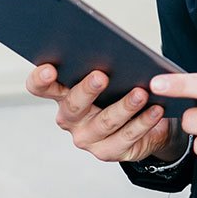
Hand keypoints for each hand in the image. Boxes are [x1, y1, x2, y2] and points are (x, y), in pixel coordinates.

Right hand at [25, 64, 183, 163]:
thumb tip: (113, 46)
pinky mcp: (108, 152)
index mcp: (63, 94)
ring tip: (140, 93)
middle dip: (87, 90)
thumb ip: (104, 61)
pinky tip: (155, 109)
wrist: (144, 119)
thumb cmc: (121, 88)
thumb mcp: (111, 73)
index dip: (41, 79)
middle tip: (101, 76)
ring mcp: (87, 138)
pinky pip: (127, 136)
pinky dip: (143, 122)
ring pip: (105, 122)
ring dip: (124, 106)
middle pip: (73, 105)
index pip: (41, 87)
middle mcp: (70, 118)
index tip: (49, 68)